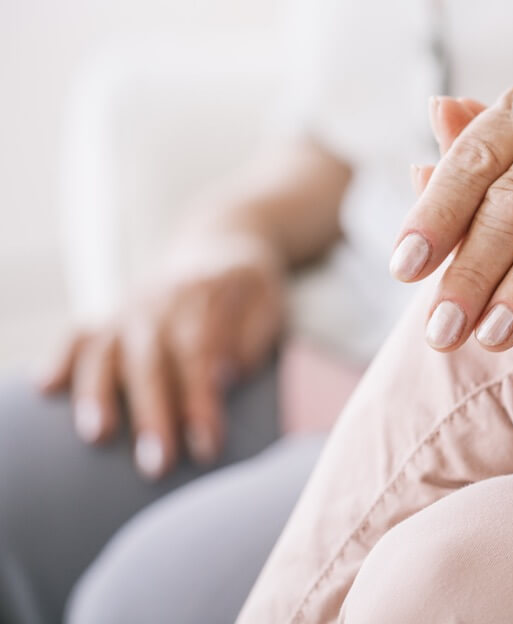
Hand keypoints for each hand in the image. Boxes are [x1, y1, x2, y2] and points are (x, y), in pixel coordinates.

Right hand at [39, 232, 285, 479]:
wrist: (224, 245)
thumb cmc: (250, 292)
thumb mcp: (269, 306)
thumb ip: (250, 340)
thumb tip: (223, 378)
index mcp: (208, 296)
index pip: (201, 355)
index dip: (201, 402)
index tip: (206, 446)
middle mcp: (162, 300)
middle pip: (151, 359)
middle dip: (153, 413)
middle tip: (157, 463)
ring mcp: (131, 307)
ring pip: (107, 348)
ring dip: (99, 393)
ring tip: (98, 435)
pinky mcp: (110, 314)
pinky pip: (78, 333)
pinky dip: (61, 358)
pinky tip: (47, 388)